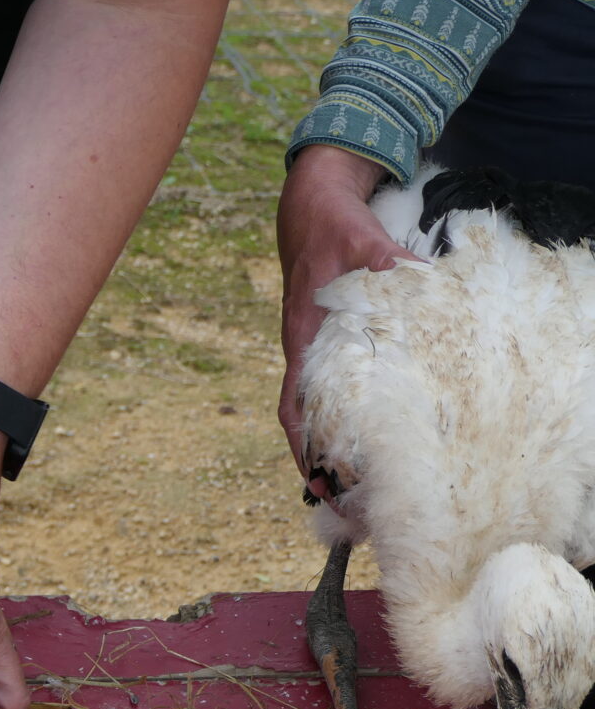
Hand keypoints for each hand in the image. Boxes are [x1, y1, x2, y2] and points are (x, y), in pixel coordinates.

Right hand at [277, 145, 417, 495]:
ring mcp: (315, 347)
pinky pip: (334, 388)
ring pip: (318, 408)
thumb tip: (414, 277)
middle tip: (348, 503)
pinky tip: (372, 431)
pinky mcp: (329, 341)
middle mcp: (304, 349)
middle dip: (321, 463)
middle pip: (304, 420)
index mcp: (303, 336)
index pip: (295, 405)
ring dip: (333, 446)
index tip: (319, 481)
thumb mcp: (358, 239)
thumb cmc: (331, 226)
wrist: (312, 206)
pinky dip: (346, 416)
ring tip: (358, 484)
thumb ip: (383, 260)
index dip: (304, 447)